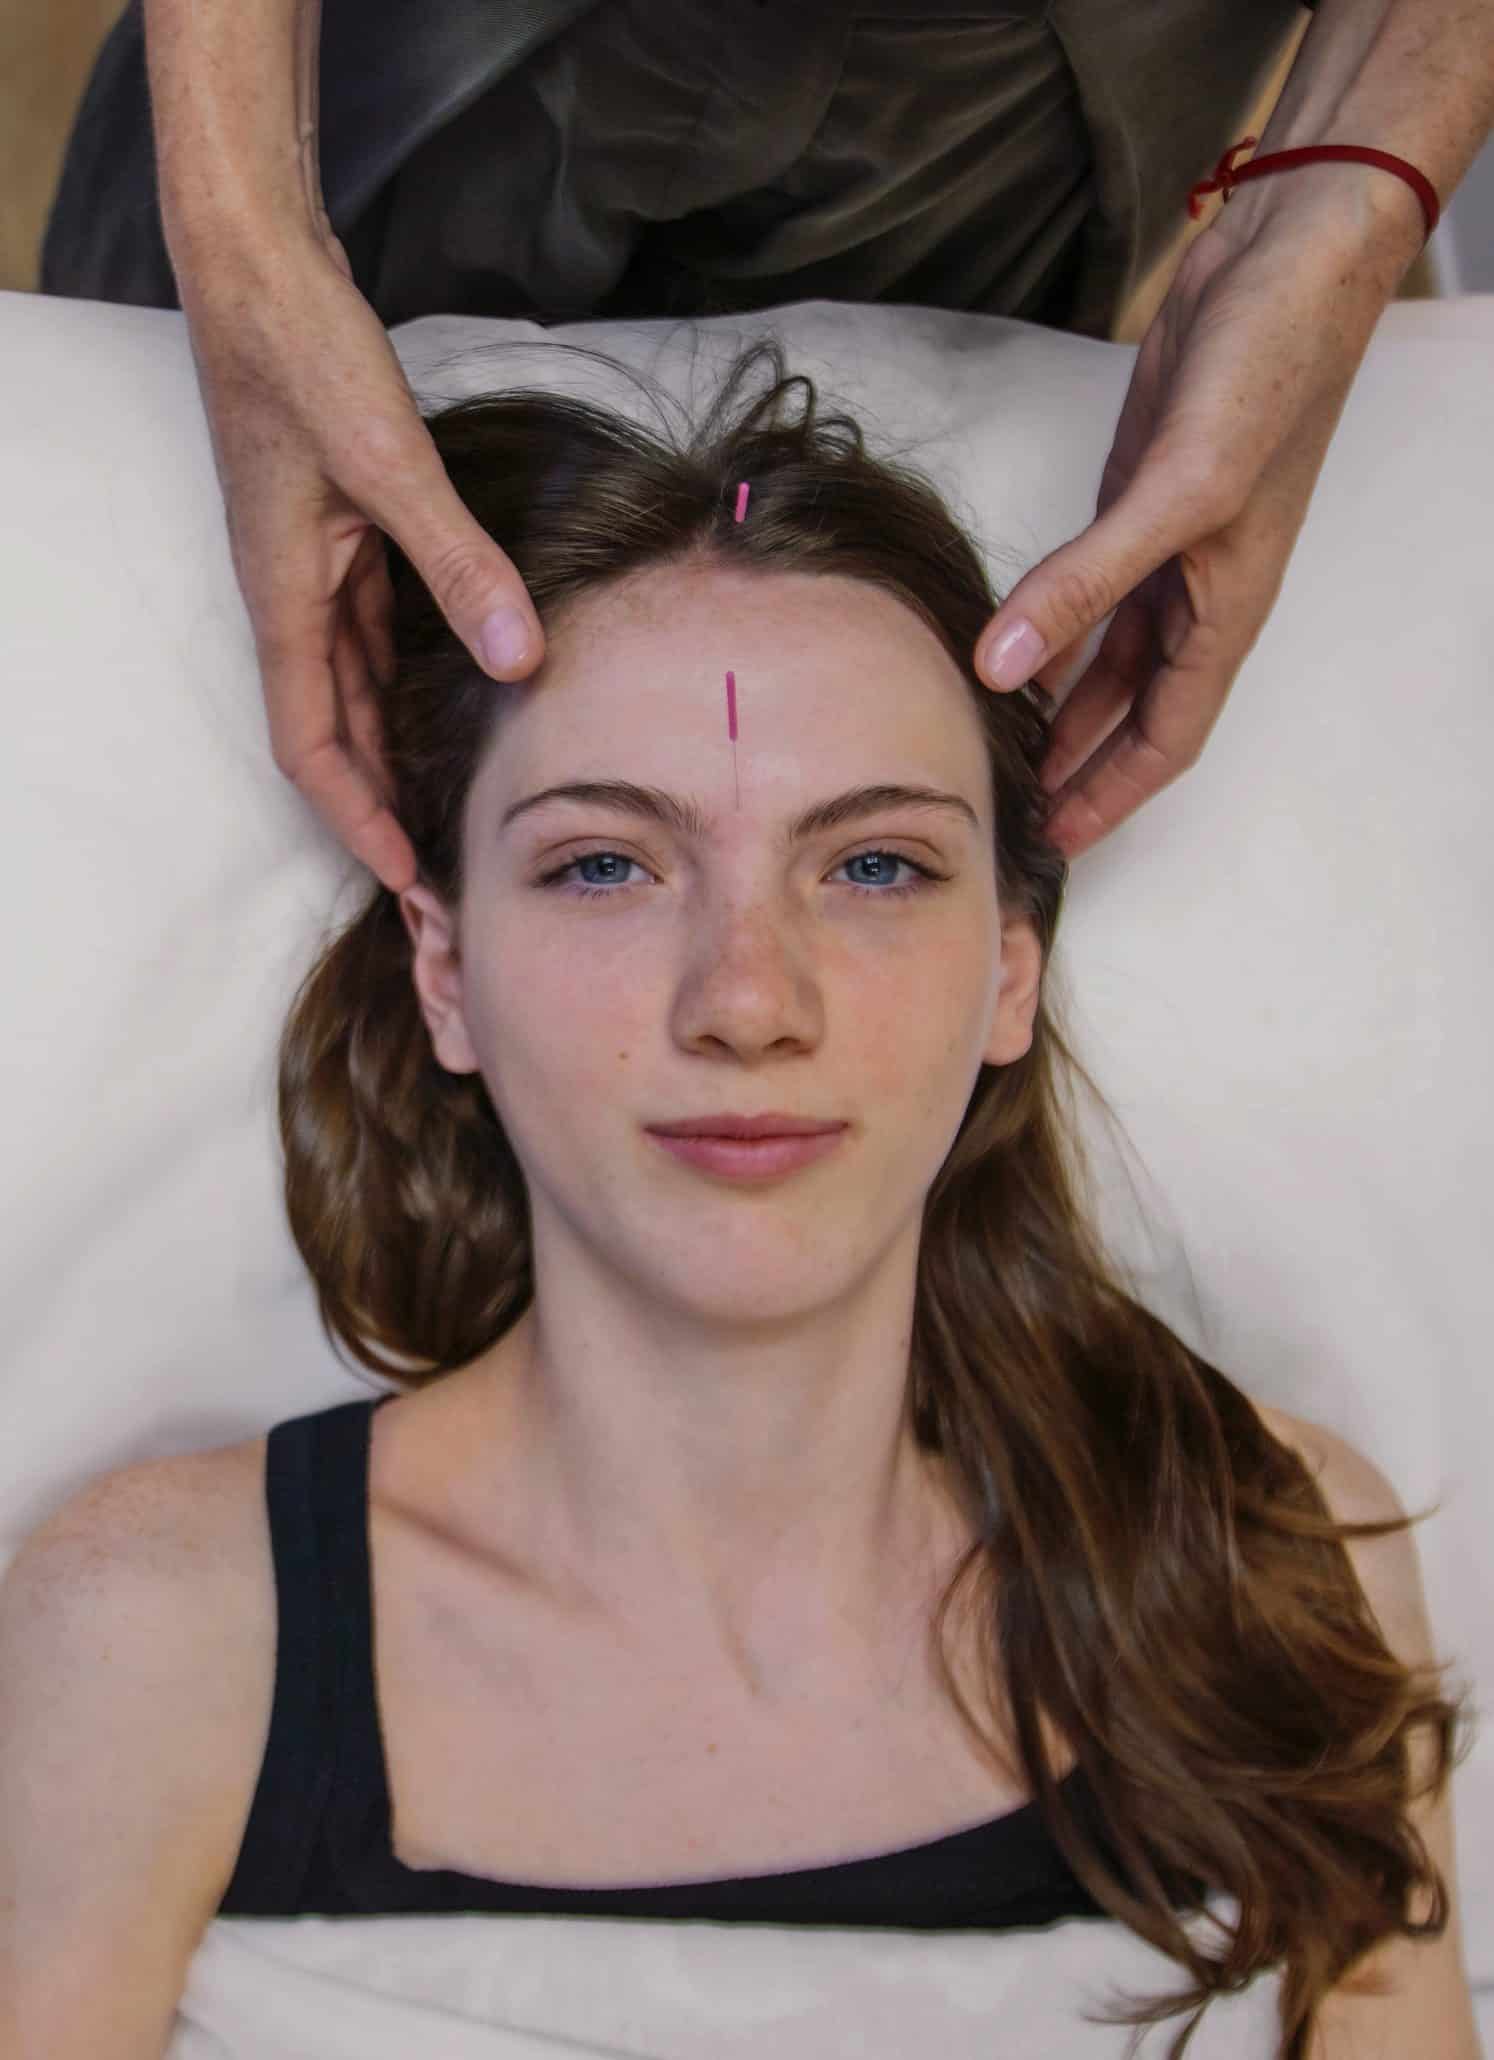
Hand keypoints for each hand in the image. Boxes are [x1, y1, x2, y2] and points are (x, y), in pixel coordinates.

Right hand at [176, 226, 545, 892]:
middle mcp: (295, 596)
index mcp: (287, 598)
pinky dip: (410, 674)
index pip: (311, 746)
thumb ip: (457, 563)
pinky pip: (375, 628)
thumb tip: (521, 661)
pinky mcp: (343, 529)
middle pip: (335, 731)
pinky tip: (460, 687)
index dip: (357, 819)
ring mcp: (317, 564)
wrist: (257, 267)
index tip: (405, 878)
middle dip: (380, 805)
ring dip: (395, 748)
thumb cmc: (299, 355)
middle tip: (440, 867)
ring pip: (357, 685)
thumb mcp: (386, 462)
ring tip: (450, 803)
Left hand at [973, 197, 1409, 859]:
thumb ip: (1086, 581)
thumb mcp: (1179, 490)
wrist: (1284, 260)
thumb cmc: (1269, 373)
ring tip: (1007, 751)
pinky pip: (1088, 589)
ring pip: (1110, 654)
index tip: (1058, 841)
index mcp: (1225, 607)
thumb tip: (1004, 668)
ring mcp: (1163, 544)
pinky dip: (1054, 626)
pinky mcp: (1133, 495)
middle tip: (1018, 815)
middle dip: (1082, 767)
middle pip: (1134, 710)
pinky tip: (1012, 647)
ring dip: (1064, 706)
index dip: (1112, 793)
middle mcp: (1196, 589)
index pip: (1165, 736)